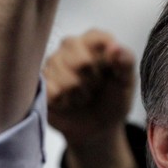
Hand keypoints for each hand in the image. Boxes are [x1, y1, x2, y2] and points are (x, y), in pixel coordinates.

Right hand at [45, 29, 139, 167]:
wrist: (97, 128)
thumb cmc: (113, 100)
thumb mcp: (127, 83)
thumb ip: (126, 62)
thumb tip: (115, 47)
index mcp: (94, 41)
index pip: (98, 38)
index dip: (106, 60)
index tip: (111, 72)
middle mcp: (71, 47)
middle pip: (81, 61)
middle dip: (92, 82)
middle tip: (95, 87)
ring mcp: (52, 63)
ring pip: (65, 79)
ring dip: (78, 95)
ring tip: (82, 96)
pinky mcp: (41, 81)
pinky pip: (51, 91)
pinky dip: (63, 103)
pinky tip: (67, 102)